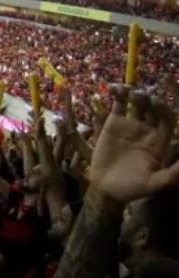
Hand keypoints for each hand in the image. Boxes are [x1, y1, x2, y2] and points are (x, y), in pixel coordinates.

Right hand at [88, 86, 178, 203]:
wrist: (106, 189)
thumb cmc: (132, 188)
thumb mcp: (153, 184)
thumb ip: (171, 175)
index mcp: (160, 140)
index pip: (168, 119)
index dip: (164, 109)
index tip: (155, 103)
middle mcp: (148, 129)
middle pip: (153, 108)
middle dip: (149, 99)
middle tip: (139, 96)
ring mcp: (131, 125)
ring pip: (137, 103)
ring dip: (134, 93)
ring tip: (126, 90)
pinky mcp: (114, 123)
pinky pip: (119, 105)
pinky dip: (118, 94)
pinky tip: (113, 88)